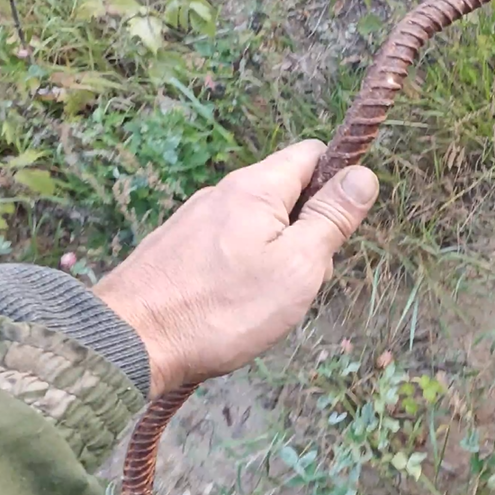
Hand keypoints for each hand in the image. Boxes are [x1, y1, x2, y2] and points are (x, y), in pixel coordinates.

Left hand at [93, 139, 378, 397]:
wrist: (130, 342)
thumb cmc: (222, 308)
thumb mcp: (297, 265)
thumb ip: (331, 218)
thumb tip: (364, 173)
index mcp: (256, 187)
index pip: (313, 153)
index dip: (337, 182)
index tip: (339, 227)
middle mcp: (222, 192)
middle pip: (286, 191)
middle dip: (307, 228)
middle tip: (302, 278)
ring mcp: (195, 219)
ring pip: (257, 222)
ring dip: (276, 253)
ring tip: (266, 301)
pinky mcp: (176, 247)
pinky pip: (228, 244)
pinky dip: (243, 267)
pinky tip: (234, 305)